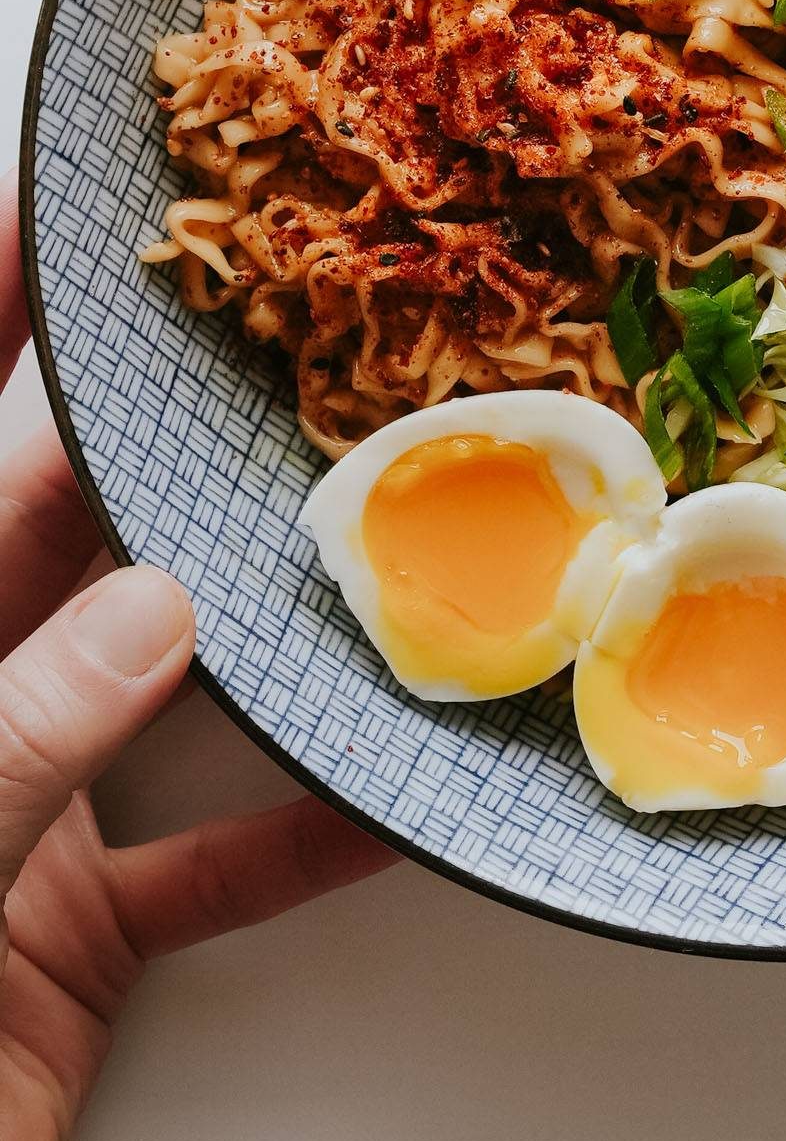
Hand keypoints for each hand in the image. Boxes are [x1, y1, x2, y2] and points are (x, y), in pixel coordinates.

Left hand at [0, 181, 392, 1140]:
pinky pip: (216, 862)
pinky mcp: (74, 929)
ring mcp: (16, 809)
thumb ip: (21, 732)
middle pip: (63, 534)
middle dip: (155, 444)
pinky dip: (307, 836)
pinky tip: (392, 794)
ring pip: (163, 683)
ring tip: (372, 531)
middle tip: (267, 344)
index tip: (55, 211)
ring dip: (264, 630)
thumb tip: (161, 615)